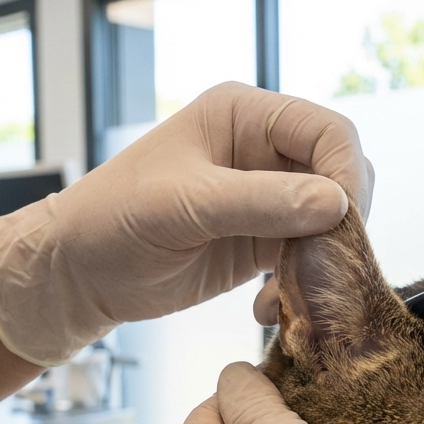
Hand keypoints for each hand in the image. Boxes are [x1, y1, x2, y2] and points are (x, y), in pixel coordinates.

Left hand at [0, 82, 373, 365]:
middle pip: (341, 175)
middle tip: (322, 266)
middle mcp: (263, 150)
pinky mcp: (264, 241)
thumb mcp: (183, 206)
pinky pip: (311, 258)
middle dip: (341, 222)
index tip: (343, 220)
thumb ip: (261, 203)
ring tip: (291, 294)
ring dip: (325, 260)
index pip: (327, 130)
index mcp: (243, 115)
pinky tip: (267, 308)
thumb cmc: (112, 220)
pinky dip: (304, 285)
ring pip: (333, 221)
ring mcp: (267, 197)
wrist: (79, 273)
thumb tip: (336, 204)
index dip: (345, 172)